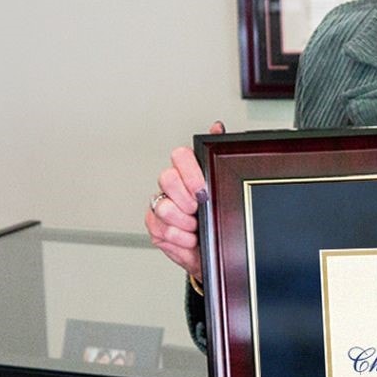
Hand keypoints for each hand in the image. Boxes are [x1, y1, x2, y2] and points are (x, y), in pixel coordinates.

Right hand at [145, 121, 224, 279]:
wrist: (212, 250)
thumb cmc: (217, 219)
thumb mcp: (222, 188)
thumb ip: (218, 156)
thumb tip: (217, 127)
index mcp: (188, 171)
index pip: (180, 155)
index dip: (190, 173)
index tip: (203, 191)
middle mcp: (171, 185)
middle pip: (167, 178)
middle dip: (186, 199)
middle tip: (198, 210)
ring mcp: (160, 204)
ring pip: (163, 207)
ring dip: (184, 222)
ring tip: (196, 226)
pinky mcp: (154, 225)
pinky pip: (160, 230)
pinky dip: (179, 238)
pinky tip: (189, 238)